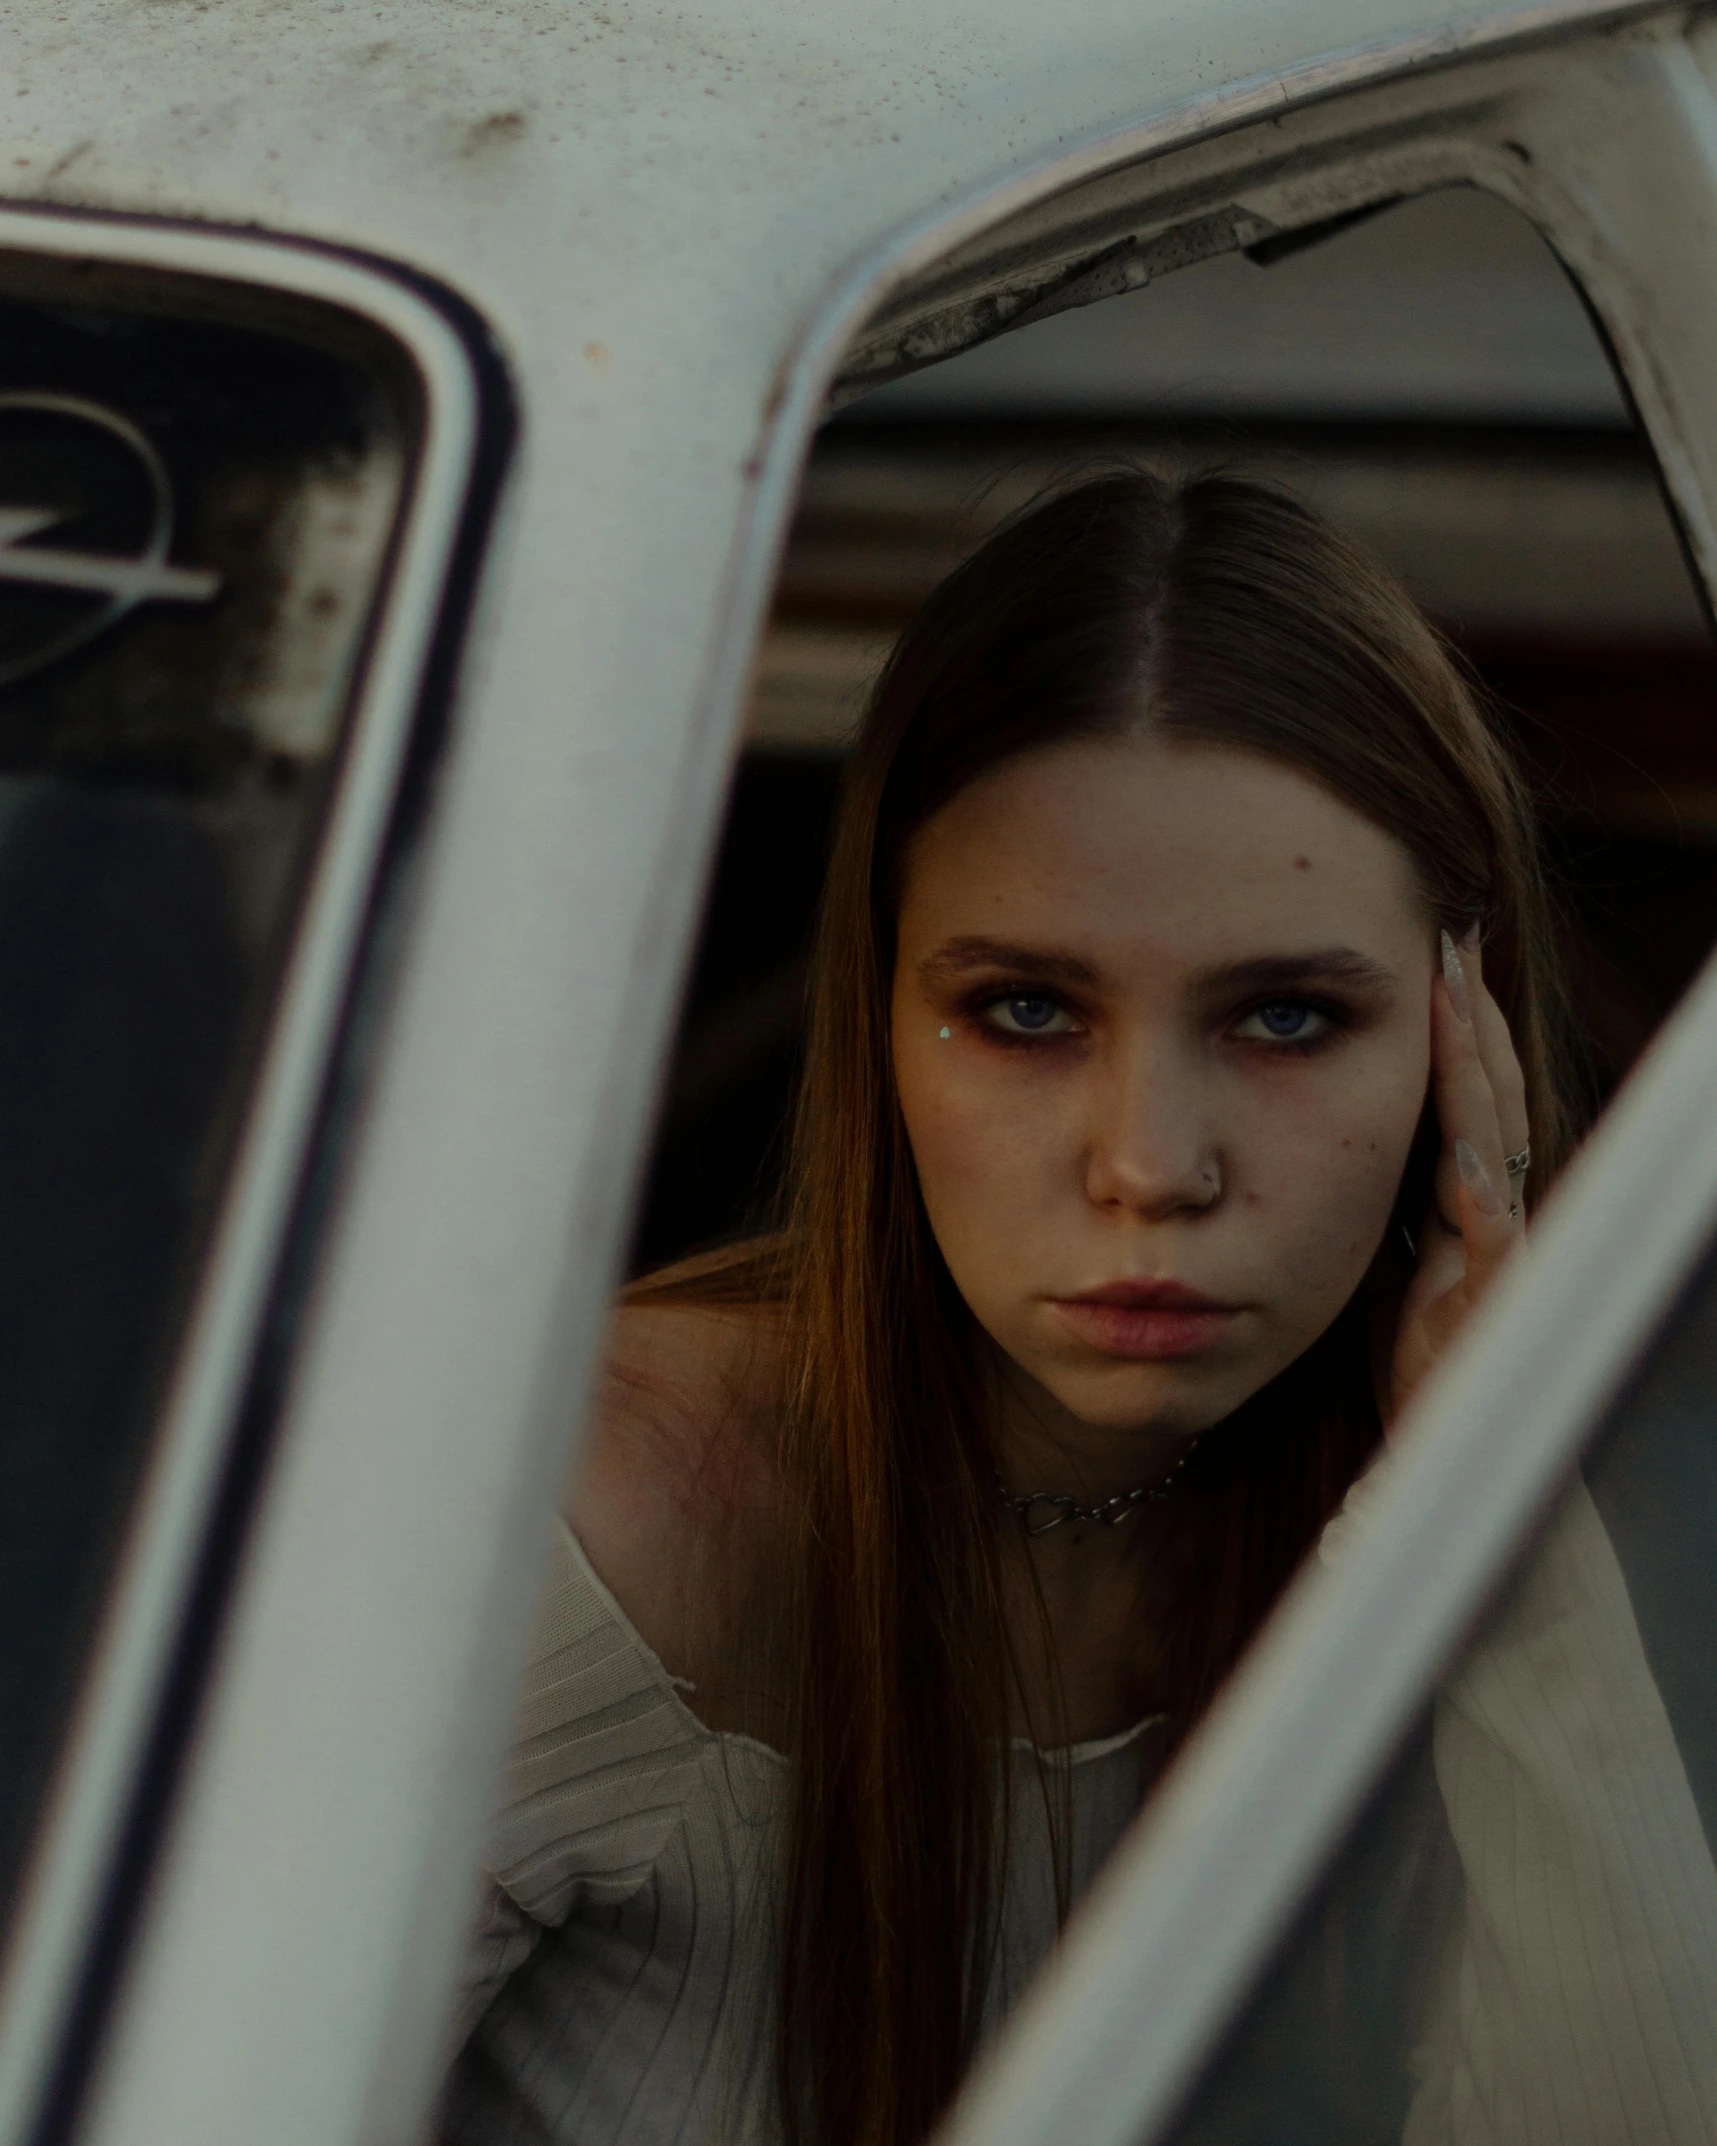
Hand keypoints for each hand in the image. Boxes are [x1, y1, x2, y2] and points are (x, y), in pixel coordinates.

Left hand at [1388, 930, 1528, 1419]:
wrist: (1437, 1458)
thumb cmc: (1410, 1364)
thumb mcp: (1379, 1261)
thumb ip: (1364, 1196)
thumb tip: (1314, 1130)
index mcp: (1459, 1201)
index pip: (1458, 1092)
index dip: (1450, 1025)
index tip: (1427, 950)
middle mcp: (1492, 1217)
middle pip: (1486, 1097)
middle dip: (1470, 1020)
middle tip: (1451, 937)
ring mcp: (1501, 1260)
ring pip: (1496, 1146)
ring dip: (1476, 1073)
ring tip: (1457, 999)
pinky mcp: (1496, 1316)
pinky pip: (1494, 1248)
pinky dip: (1479, 1197)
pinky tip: (1460, 1153)